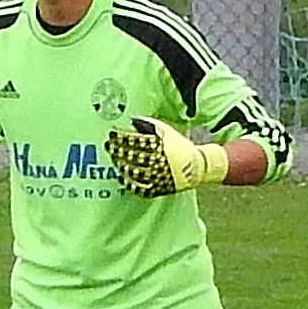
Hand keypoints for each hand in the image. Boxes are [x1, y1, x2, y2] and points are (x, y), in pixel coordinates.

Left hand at [106, 116, 229, 197]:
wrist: (198, 166)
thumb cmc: (180, 146)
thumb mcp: (167, 131)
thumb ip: (150, 125)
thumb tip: (132, 120)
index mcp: (160, 146)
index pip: (136, 141)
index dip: (122, 137)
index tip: (112, 134)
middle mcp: (158, 161)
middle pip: (133, 156)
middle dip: (118, 151)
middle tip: (109, 146)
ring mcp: (158, 176)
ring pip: (134, 172)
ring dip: (121, 165)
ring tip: (114, 160)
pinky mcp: (159, 188)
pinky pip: (140, 187)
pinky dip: (129, 182)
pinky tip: (122, 176)